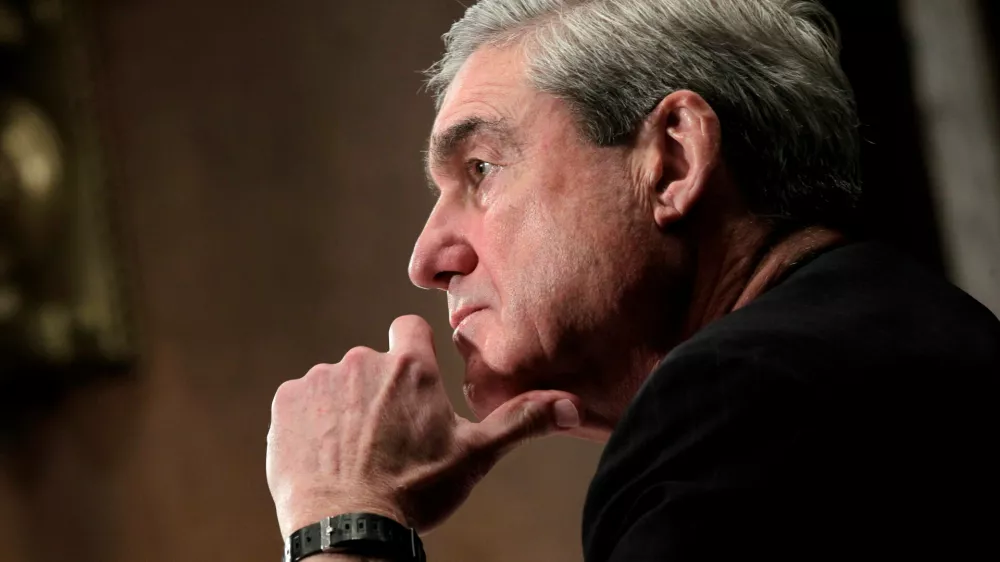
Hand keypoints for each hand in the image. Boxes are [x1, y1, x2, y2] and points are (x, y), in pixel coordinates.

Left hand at [266, 315, 582, 536]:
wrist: (349, 527)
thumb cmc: (415, 491)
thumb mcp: (476, 456)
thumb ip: (520, 420)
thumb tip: (572, 404)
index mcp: (410, 367)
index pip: (410, 329)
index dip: (412, 352)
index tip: (413, 384)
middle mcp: (363, 361)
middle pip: (372, 364)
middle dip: (377, 392)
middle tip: (386, 439)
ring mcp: (321, 379)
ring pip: (335, 384)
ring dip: (342, 408)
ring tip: (354, 453)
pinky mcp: (287, 402)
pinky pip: (300, 401)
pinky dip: (309, 422)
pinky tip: (324, 455)